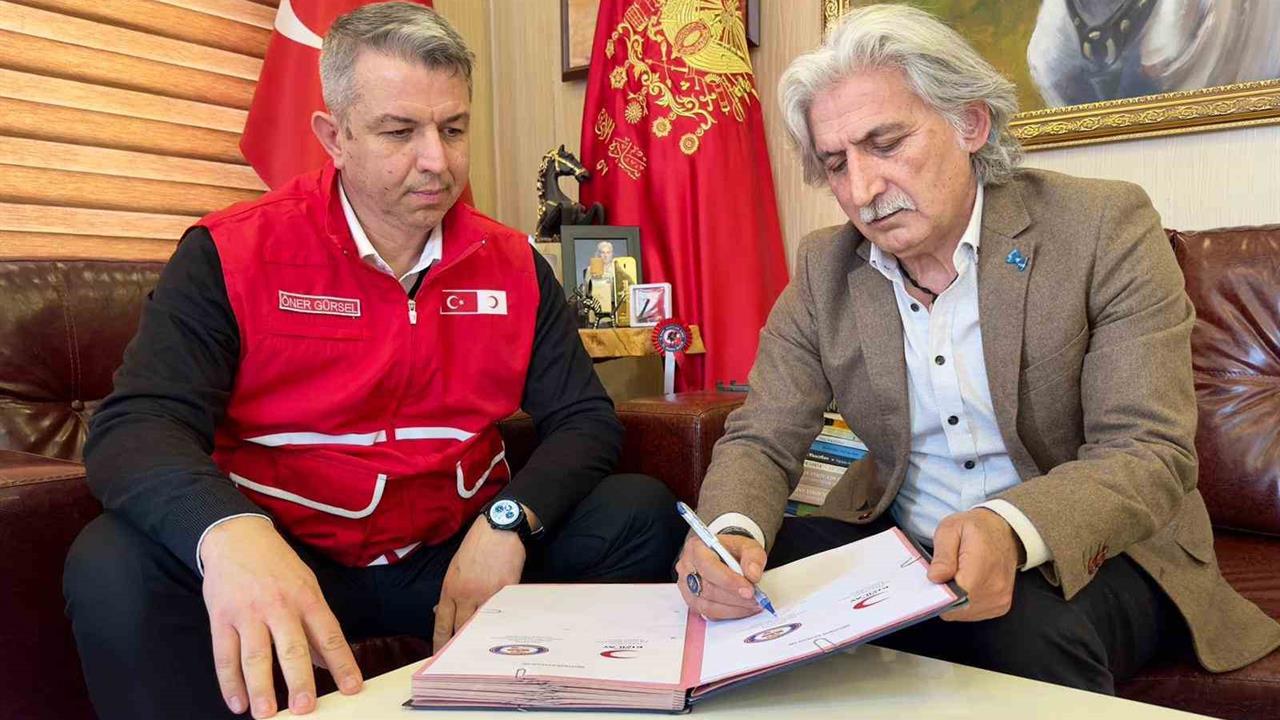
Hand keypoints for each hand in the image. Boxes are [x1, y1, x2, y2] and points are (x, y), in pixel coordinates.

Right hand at [200, 516, 361, 716]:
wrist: (236, 536)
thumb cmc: (277, 565)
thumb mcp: (306, 585)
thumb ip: (315, 624)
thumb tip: (325, 662)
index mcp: (307, 597)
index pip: (329, 635)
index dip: (342, 663)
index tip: (352, 688)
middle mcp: (279, 606)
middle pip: (291, 648)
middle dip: (299, 680)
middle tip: (304, 708)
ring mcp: (248, 612)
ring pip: (255, 656)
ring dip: (260, 688)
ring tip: (266, 713)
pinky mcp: (221, 617)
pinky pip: (224, 655)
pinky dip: (229, 682)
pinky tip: (237, 703)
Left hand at [432, 515, 526, 649]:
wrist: (498, 529)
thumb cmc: (476, 546)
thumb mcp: (454, 568)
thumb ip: (449, 592)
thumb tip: (439, 611)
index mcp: (450, 589)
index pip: (442, 623)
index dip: (440, 642)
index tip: (440, 654)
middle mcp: (466, 594)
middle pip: (462, 628)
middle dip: (461, 643)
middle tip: (462, 656)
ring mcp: (487, 594)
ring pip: (482, 623)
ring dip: (482, 633)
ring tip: (483, 646)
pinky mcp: (506, 591)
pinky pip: (502, 612)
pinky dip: (502, 620)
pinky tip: (503, 628)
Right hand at [674, 532, 767, 619]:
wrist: (724, 557)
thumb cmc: (732, 551)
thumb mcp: (747, 546)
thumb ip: (753, 557)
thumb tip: (753, 575)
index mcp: (697, 548)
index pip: (708, 566)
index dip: (729, 581)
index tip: (749, 590)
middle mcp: (687, 567)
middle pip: (708, 589)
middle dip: (735, 598)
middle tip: (756, 600)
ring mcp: (686, 586)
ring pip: (708, 605)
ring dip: (733, 609)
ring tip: (752, 605)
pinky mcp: (692, 602)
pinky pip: (709, 613)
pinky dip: (729, 614)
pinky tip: (743, 609)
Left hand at [928, 508, 1021, 621]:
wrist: (1005, 532)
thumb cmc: (977, 529)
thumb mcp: (951, 529)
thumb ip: (943, 555)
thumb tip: (936, 578)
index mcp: (982, 566)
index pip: (955, 595)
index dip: (939, 591)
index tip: (934, 581)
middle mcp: (995, 588)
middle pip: (957, 607)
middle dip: (945, 595)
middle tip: (944, 574)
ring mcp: (1000, 600)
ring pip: (963, 613)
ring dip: (955, 600)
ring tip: (957, 577)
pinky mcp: (1000, 606)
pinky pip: (973, 614)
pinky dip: (965, 604)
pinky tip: (966, 585)